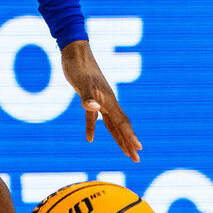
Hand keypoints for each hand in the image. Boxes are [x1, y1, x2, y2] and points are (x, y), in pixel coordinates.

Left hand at [61, 41, 141, 161]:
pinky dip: (93, 128)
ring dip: (118, 138)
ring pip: (111, 124)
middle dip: (128, 143)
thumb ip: (87, 97)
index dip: (130, 136)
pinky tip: (90, 139)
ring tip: (125, 152)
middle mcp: (108, 102)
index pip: (122, 122)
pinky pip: (93, 118)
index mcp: (109, 100)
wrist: (74, 52)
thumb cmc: (79, 66)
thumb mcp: (81, 83)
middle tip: (136, 160)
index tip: (138, 149)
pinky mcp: (88, 98)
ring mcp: (100, 100)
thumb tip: (94, 108)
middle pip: (121, 126)